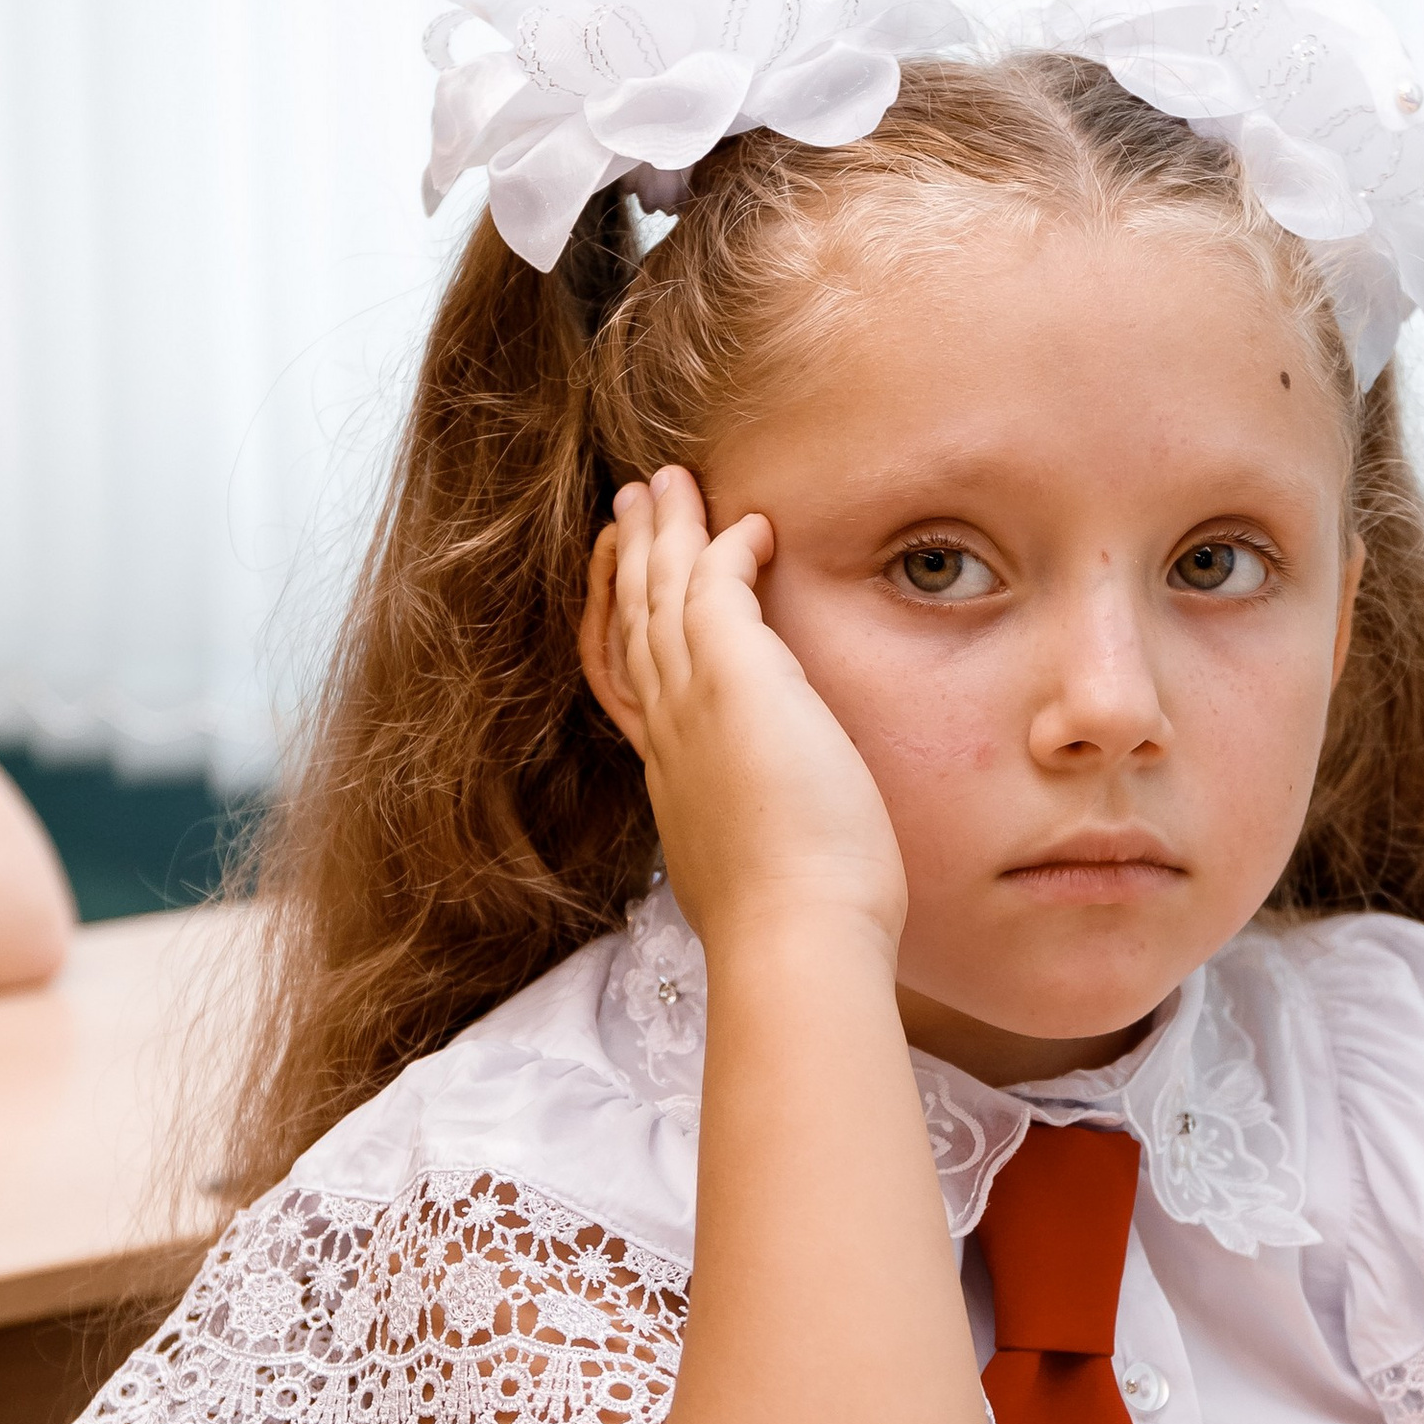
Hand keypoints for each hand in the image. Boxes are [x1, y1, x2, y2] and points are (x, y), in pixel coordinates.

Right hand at [580, 468, 908, 957]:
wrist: (792, 941)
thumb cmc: (795, 929)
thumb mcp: (753, 874)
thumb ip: (752, 842)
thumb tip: (775, 852)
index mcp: (673, 779)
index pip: (634, 686)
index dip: (628, 631)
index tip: (630, 595)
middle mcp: (668, 736)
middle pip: (631, 625)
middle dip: (630, 562)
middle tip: (629, 508)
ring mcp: (692, 705)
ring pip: (660, 594)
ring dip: (663, 532)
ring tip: (664, 482)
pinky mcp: (734, 680)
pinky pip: (716, 584)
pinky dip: (728, 546)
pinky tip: (753, 522)